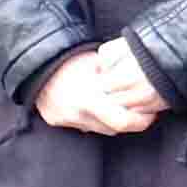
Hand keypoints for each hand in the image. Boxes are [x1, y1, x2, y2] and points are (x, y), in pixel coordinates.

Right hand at [32, 39, 165, 136]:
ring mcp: (65, 119)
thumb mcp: (98, 63)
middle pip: (113, 129)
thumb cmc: (71, 58)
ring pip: (98, 128)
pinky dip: (91, 118)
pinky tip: (94, 106)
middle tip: (138, 113)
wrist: (36, 60)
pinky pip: (81, 125)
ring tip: (116, 106)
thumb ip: (116, 79)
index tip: (150, 115)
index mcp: (89, 98)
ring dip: (109, 120)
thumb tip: (139, 86)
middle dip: (128, 121)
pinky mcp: (55, 120)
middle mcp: (76, 114)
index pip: (122, 122)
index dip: (141, 121)